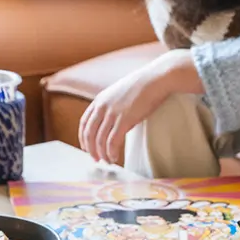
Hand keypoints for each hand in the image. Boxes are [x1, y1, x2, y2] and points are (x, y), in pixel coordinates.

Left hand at [78, 49, 200, 165]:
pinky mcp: (124, 120)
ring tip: (107, 161)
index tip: (86, 147)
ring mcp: (113, 113)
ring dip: (102, 153)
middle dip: (91, 149)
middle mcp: (102, 106)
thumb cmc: (143, 86)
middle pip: (89, 133)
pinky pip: (113, 142)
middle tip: (96, 159)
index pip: (84, 122)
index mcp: (100, 100)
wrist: (156, 79)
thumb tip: (112, 119)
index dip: (83, 137)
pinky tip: (114, 158)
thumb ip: (111, 105)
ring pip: (100, 140)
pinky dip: (111, 152)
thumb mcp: (120, 93)